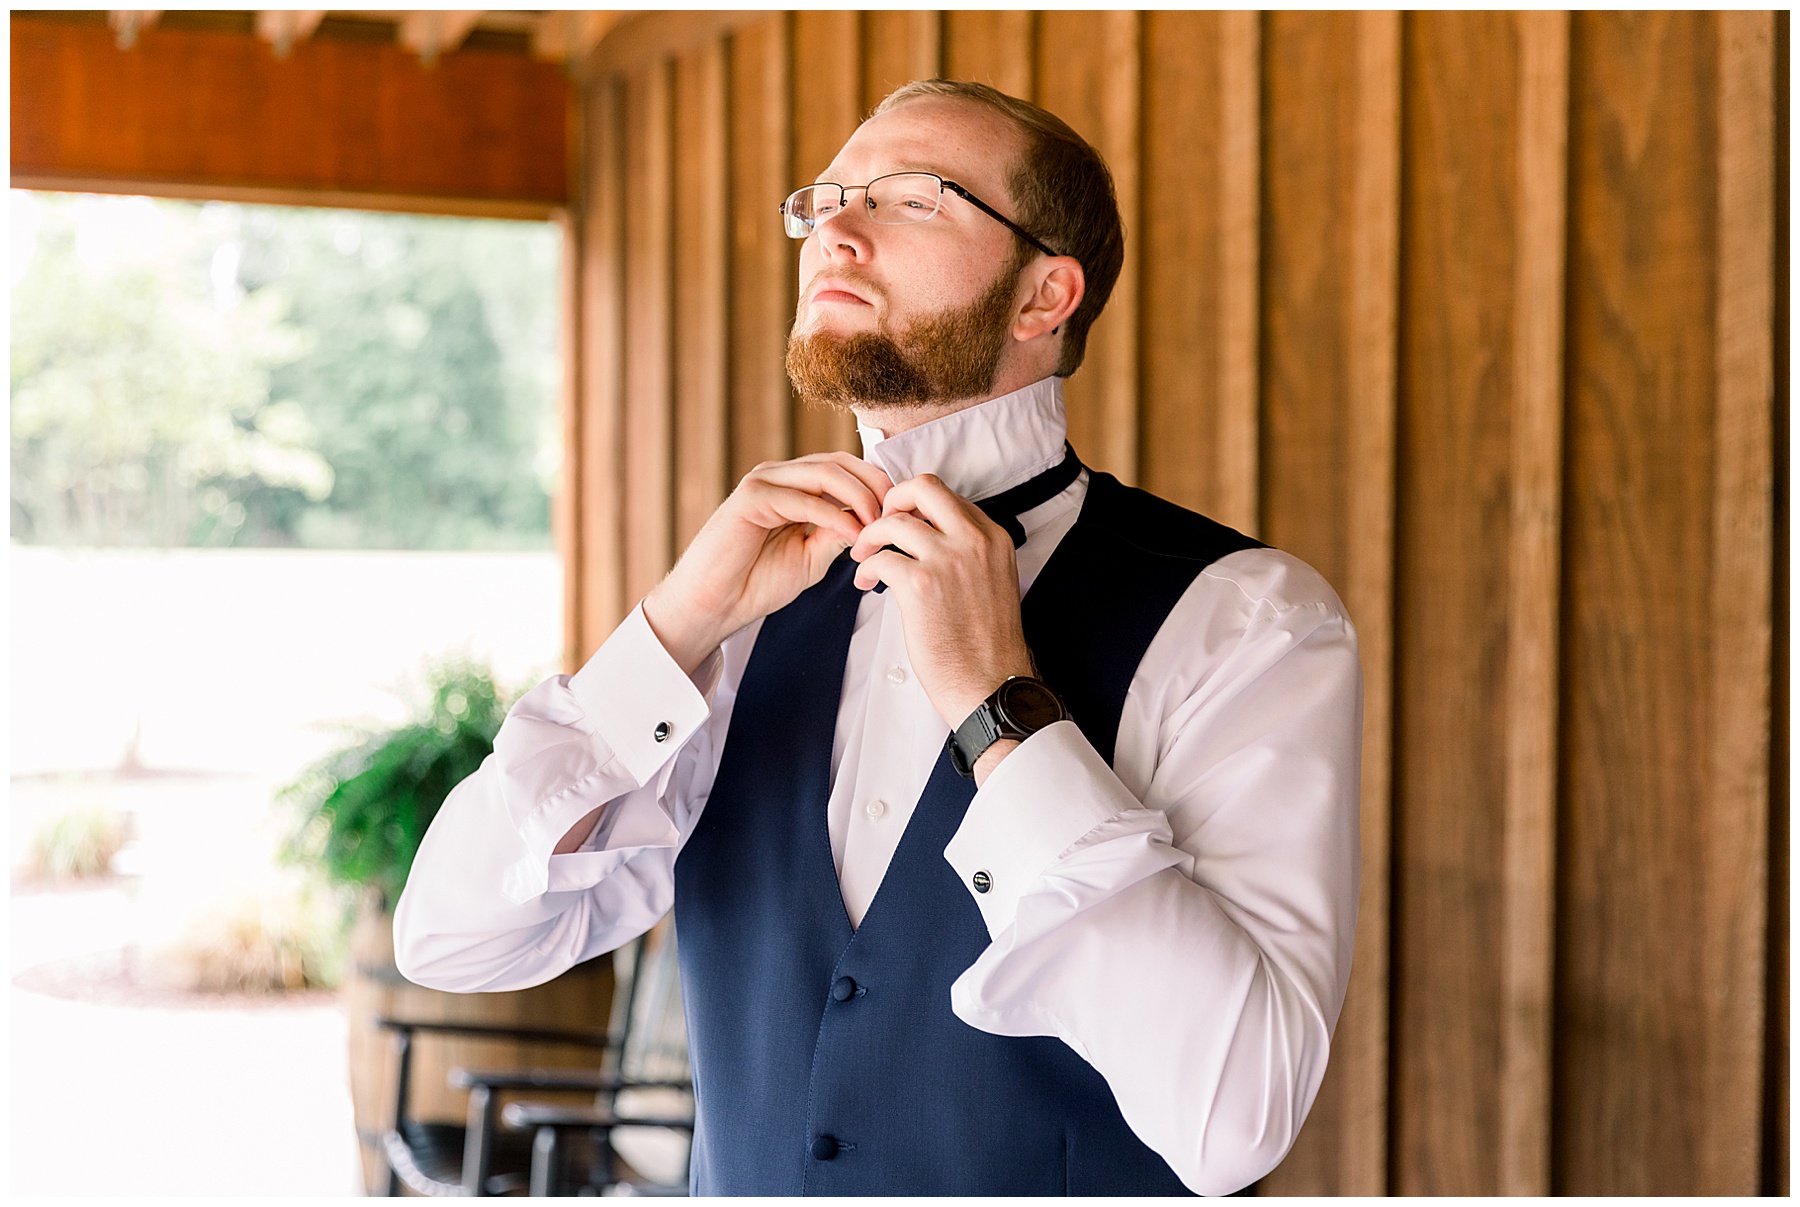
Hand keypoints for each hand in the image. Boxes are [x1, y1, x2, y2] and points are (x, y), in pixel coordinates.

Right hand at [644, 452, 892, 674]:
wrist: (713, 605)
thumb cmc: (756, 583)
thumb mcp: (813, 556)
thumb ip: (839, 533)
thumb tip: (874, 521)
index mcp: (794, 486)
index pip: (846, 468)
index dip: (878, 485)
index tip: (901, 514)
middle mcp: (780, 476)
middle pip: (841, 463)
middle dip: (876, 487)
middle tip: (896, 518)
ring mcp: (764, 482)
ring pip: (826, 473)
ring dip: (860, 499)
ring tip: (877, 528)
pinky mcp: (751, 498)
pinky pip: (803, 499)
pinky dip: (834, 515)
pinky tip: (852, 535)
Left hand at [848, 474, 1035, 731]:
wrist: (992, 685)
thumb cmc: (987, 646)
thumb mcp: (992, 582)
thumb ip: (968, 553)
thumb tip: (928, 538)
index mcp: (994, 538)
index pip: (948, 496)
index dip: (915, 505)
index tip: (900, 522)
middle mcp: (974, 541)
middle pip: (923, 487)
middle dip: (891, 500)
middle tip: (877, 523)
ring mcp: (948, 560)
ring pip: (894, 521)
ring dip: (869, 537)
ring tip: (863, 558)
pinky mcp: (921, 585)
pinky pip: (880, 558)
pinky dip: (866, 568)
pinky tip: (867, 583)